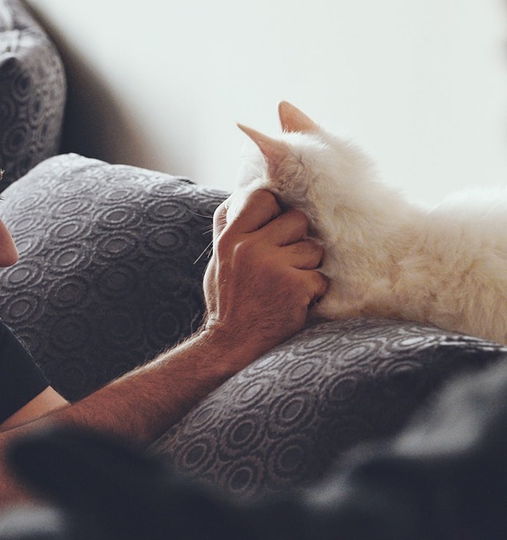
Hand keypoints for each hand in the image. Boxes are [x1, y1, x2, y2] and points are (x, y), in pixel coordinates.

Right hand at [202, 188, 326, 359]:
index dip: (276, 210)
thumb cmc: (228, 301)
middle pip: (297, 220)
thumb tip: (242, 194)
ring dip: (307, 268)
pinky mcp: (294, 286)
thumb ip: (230, 228)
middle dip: (297, 241)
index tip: (275, 229)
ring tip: (287, 285)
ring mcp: (273, 266)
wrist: (232, 345)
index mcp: (230, 238)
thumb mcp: (218, 260)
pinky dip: (313, 292)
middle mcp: (250, 248)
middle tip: (284, 264)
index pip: (263, 198)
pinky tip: (295, 302)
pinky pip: (320, 277)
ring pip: (313, 249)